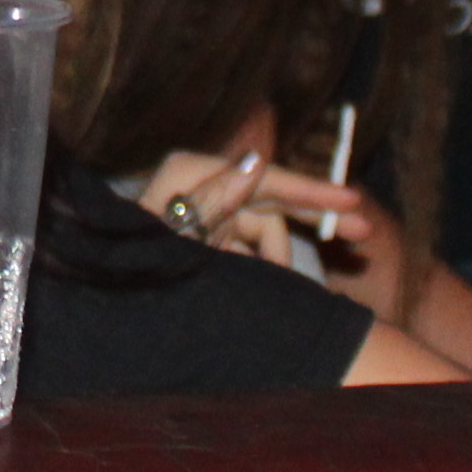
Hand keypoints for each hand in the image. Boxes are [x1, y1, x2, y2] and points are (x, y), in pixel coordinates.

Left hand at [133, 136, 378, 269]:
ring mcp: (202, 213)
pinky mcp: (206, 240)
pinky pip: (250, 247)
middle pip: (270, 197)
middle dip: (314, 215)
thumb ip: (216, 199)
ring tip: (291, 292)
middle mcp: (198, 187)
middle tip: (362, 231)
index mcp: (187, 176)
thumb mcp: (175, 239)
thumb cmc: (133, 268)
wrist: (109, 309)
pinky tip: (278, 288)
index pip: (263, 178)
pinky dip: (267, 264)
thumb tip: (256, 161)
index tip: (351, 202)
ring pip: (264, 227)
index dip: (308, 191)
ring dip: (282, 256)